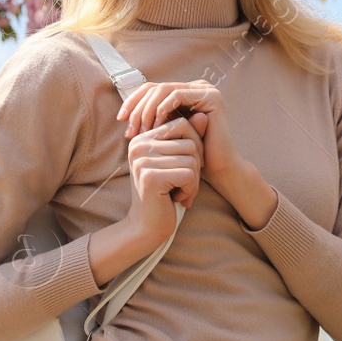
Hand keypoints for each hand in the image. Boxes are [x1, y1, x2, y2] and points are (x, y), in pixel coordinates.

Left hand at [117, 79, 243, 186]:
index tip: (120, 120)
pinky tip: (156, 126)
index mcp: (184, 93)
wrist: (218, 170)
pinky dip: (163, 108)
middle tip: (129, 129)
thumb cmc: (190, 157)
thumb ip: (151, 120)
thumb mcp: (164, 133)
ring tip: (142, 130)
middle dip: (138, 107)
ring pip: (164, 89)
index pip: (151, 89)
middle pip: (155, 87)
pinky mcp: (211, 96)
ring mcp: (205, 89)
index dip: (133, 101)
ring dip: (148, 109)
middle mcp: (195, 87)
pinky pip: (178, 94)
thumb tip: (123, 112)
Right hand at [123, 114, 204, 251]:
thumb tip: (202, 114)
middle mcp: (139, 145)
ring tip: (181, 191)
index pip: (181, 124)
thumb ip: (188, 138)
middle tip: (185, 182)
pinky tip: (178, 198)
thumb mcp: (176, 162)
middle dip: (195, 164)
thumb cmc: (164, 192)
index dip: (194, 144)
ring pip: (191, 158)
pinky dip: (191, 189)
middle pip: (189, 141)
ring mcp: (143, 160)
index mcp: (142, 138)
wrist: (147, 226)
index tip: (188, 166)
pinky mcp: (150, 177)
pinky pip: (188, 174)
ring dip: (194, 179)